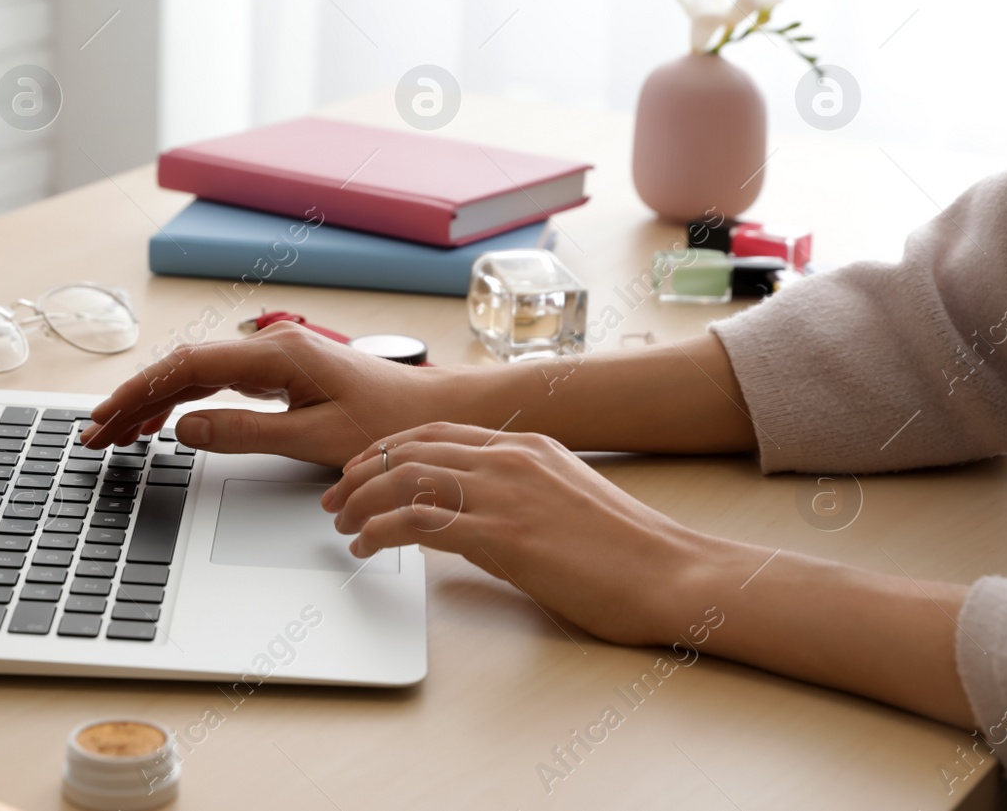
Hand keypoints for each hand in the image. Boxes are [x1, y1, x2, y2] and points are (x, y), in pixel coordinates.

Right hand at [80, 321, 460, 466]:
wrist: (434, 413)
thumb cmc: (388, 425)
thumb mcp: (315, 440)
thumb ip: (245, 433)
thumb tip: (185, 428)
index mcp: (276, 355)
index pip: (186, 368)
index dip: (138, 394)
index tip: (106, 420)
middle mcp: (271, 347)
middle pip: (182, 367)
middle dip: (134, 400)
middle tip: (96, 435)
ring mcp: (275, 357)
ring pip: (197, 373)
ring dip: (154, 401)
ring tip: (117, 432)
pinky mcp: (282, 372)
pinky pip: (218, 380)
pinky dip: (184, 399)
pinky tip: (164, 420)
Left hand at [323, 421, 709, 645]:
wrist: (671, 574)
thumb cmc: (625, 551)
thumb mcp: (560, 500)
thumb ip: (510, 495)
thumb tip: (457, 516)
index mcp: (525, 445)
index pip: (434, 432)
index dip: (386, 450)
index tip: (358, 472)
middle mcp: (510, 457)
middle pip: (409, 449)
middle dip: (361, 473)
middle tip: (335, 500)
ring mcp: (506, 492)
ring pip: (405, 478)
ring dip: (362, 502)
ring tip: (344, 526)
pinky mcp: (503, 533)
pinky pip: (420, 520)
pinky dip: (381, 530)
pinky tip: (368, 545)